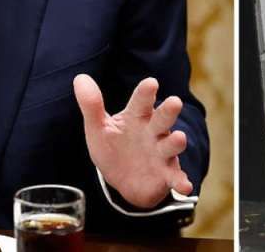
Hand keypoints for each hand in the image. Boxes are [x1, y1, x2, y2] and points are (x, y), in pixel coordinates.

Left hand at [73, 75, 191, 208]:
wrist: (124, 181)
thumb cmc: (114, 147)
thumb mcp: (98, 129)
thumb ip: (91, 105)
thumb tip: (80, 78)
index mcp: (137, 117)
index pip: (141, 102)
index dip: (146, 93)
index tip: (151, 82)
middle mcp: (153, 132)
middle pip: (162, 119)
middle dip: (168, 111)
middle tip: (174, 101)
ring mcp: (162, 153)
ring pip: (171, 145)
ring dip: (176, 142)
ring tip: (179, 138)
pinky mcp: (166, 174)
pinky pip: (175, 177)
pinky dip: (181, 181)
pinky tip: (185, 186)